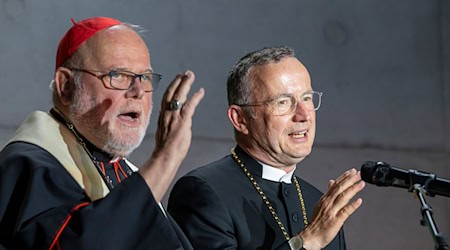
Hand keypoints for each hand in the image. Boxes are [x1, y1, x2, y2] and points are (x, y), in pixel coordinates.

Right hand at [139, 70, 204, 201]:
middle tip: (185, 73)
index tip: (176, 80)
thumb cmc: (166, 151)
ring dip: (185, 84)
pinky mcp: (182, 121)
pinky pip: (189, 105)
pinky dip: (195, 97)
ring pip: (179, 95)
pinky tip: (201, 91)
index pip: (166, 98)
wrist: (165, 157)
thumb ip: (169, 127)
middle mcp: (166, 114)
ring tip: (190, 75)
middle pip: (171, 93)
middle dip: (178, 81)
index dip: (171, 88)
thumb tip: (174, 127)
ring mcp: (174, 117)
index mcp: (162, 117)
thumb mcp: (165, 135)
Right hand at [298, 169, 364, 249]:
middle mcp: (328, 203)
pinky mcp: (335, 220)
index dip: (344, 177)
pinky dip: (352, 205)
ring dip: (353, 189)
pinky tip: (359, 201)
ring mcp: (332, 211)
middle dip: (349, 180)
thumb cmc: (317, 222)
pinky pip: (345, 211)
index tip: (352, 171)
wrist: (311, 236)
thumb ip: (328, 193)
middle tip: (358, 174)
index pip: (335, 185)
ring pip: (343, 197)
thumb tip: (331, 182)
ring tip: (361, 183)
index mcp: (325, 199)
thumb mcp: (321, 204)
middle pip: (339, 188)